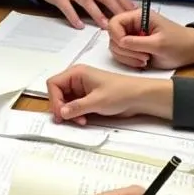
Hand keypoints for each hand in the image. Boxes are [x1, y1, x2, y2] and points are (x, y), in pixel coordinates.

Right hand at [47, 64, 171, 124]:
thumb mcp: (97, 101)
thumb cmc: (121, 93)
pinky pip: (73, 106)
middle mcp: (76, 79)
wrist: (139, 97)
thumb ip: (77, 107)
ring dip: (69, 113)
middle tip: (68, 120)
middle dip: (61, 108)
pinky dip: (75, 114)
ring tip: (80, 121)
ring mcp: (81, 89)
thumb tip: (61, 113)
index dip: (54, 99)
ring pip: (65, 102)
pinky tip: (83, 120)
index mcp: (77, 73)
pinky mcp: (87, 98)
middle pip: (57, 93)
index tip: (61, 113)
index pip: (53, 84)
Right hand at [108, 8, 193, 69]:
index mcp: (138, 17)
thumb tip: (120, 42)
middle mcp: (132, 26)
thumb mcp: (159, 43)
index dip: (116, 35)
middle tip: (144, 57)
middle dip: (125, 50)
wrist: (190, 52)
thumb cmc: (178, 43)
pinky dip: (129, 62)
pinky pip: (121, 56)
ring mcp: (131, 38)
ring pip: (115, 48)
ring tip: (145, 61)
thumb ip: (137, 43)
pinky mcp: (133, 49)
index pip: (114, 22)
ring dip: (127, 58)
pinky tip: (143, 63)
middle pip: (112, 37)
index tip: (126, 46)